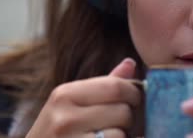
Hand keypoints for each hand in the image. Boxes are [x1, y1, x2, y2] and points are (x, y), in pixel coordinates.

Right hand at [26, 58, 141, 137]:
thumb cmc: (57, 133)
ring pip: (121, 134)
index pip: (115, 86)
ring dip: (124, 137)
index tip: (135, 100)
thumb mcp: (71, 104)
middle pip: (122, 111)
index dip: (134, 92)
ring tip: (108, 137)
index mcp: (64, 95)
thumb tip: (131, 63)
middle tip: (120, 124)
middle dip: (129, 119)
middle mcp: (64, 118)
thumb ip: (103, 85)